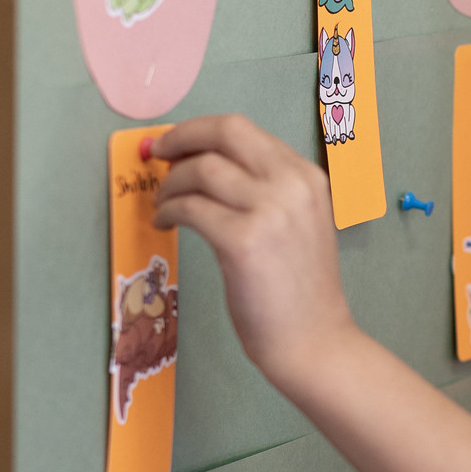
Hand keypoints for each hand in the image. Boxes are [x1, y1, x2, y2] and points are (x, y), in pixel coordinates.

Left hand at [149, 115, 353, 387]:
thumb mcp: (298, 223)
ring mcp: (269, 212)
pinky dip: (169, 211)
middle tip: (157, 155)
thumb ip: (266, 191)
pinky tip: (165, 223)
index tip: (177, 145)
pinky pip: (190, 208)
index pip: (244, 130)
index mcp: (306, 176)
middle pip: (224, 134)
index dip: (201, 131)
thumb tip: (203, 163)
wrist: (314, 341)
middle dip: (180, 137)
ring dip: (170, 183)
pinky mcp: (242, 242)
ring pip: (201, 169)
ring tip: (162, 204)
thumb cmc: (301, 291)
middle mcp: (292, 185)